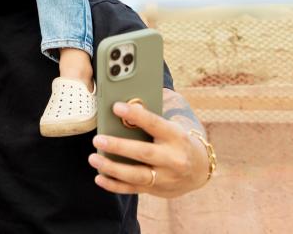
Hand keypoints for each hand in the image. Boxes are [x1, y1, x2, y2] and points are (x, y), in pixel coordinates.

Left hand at [88, 101, 210, 197]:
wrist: (199, 168)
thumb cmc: (177, 139)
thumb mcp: (172, 124)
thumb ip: (152, 115)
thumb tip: (126, 102)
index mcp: (177, 137)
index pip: (155, 124)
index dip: (136, 115)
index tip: (116, 107)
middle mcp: (173, 159)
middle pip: (144, 153)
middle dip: (119, 147)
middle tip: (97, 139)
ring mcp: (166, 177)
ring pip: (137, 175)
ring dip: (113, 168)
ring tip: (93, 158)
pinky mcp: (157, 190)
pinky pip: (134, 189)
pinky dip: (115, 185)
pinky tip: (99, 178)